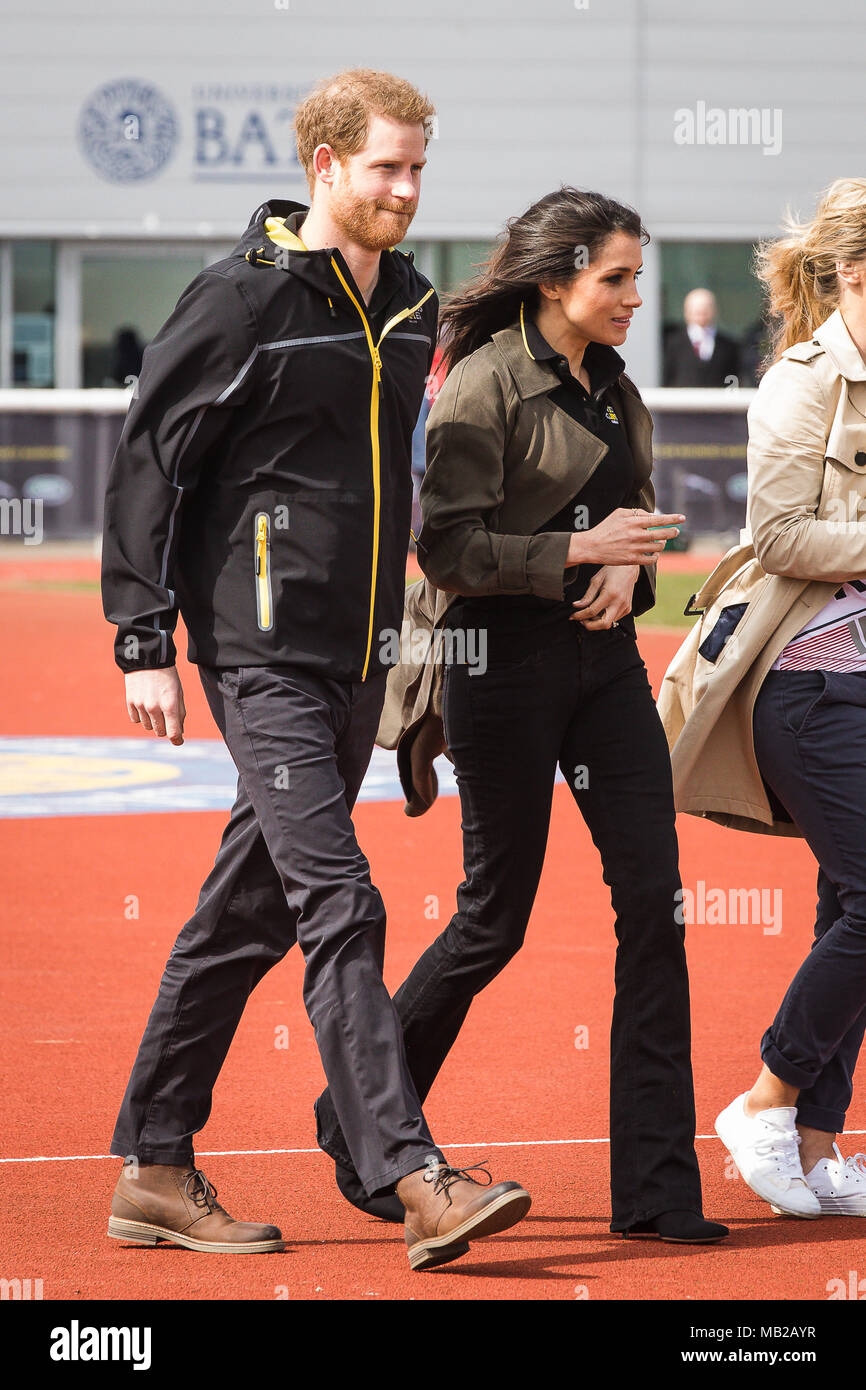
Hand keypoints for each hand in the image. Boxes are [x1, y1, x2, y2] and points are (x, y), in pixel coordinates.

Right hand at [125, 667, 185, 744]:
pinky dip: (141, 716)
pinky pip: (136, 719)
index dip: (177, 739)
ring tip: (155, 706)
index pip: (173, 733)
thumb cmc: (168, 676)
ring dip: (153, 721)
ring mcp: (140, 705)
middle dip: (165, 728)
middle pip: (160, 732)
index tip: (179, 740)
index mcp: (170, 705)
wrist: (147, 657)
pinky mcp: (130, 702)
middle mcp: (154, 707)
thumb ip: (180, 713)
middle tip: (167, 717)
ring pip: (148, 726)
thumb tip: (179, 732)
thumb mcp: (179, 693)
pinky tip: (144, 704)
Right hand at [566, 508, 684, 566]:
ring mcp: (635, 549)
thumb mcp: (618, 513)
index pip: (659, 520)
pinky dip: (656, 556)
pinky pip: (651, 559)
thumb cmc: (605, 528)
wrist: (592, 546)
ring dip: (663, 543)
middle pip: (663, 534)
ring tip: (662, 540)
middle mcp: (636, 535)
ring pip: (658, 547)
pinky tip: (655, 553)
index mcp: (634, 522)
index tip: (682, 518)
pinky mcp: (632, 560)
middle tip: (676, 531)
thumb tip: (651, 515)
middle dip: (673, 532)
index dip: (673, 519)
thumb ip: (636, 512)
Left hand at [570, 564, 638, 628]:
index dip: (580, 616)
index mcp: (610, 594)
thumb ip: (587, 596)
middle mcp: (619, 602)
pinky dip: (604, 618)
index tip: (573, 616)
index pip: (592, 611)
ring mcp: (625, 607)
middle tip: (581, 620)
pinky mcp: (627, 609)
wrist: (629, 568)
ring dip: (596, 622)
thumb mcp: (596, 580)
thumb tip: (576, 606)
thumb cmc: (611, 571)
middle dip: (590, 626)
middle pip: (604, 624)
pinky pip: (614, 619)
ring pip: (609, 623)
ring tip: (589, 613)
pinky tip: (599, 610)